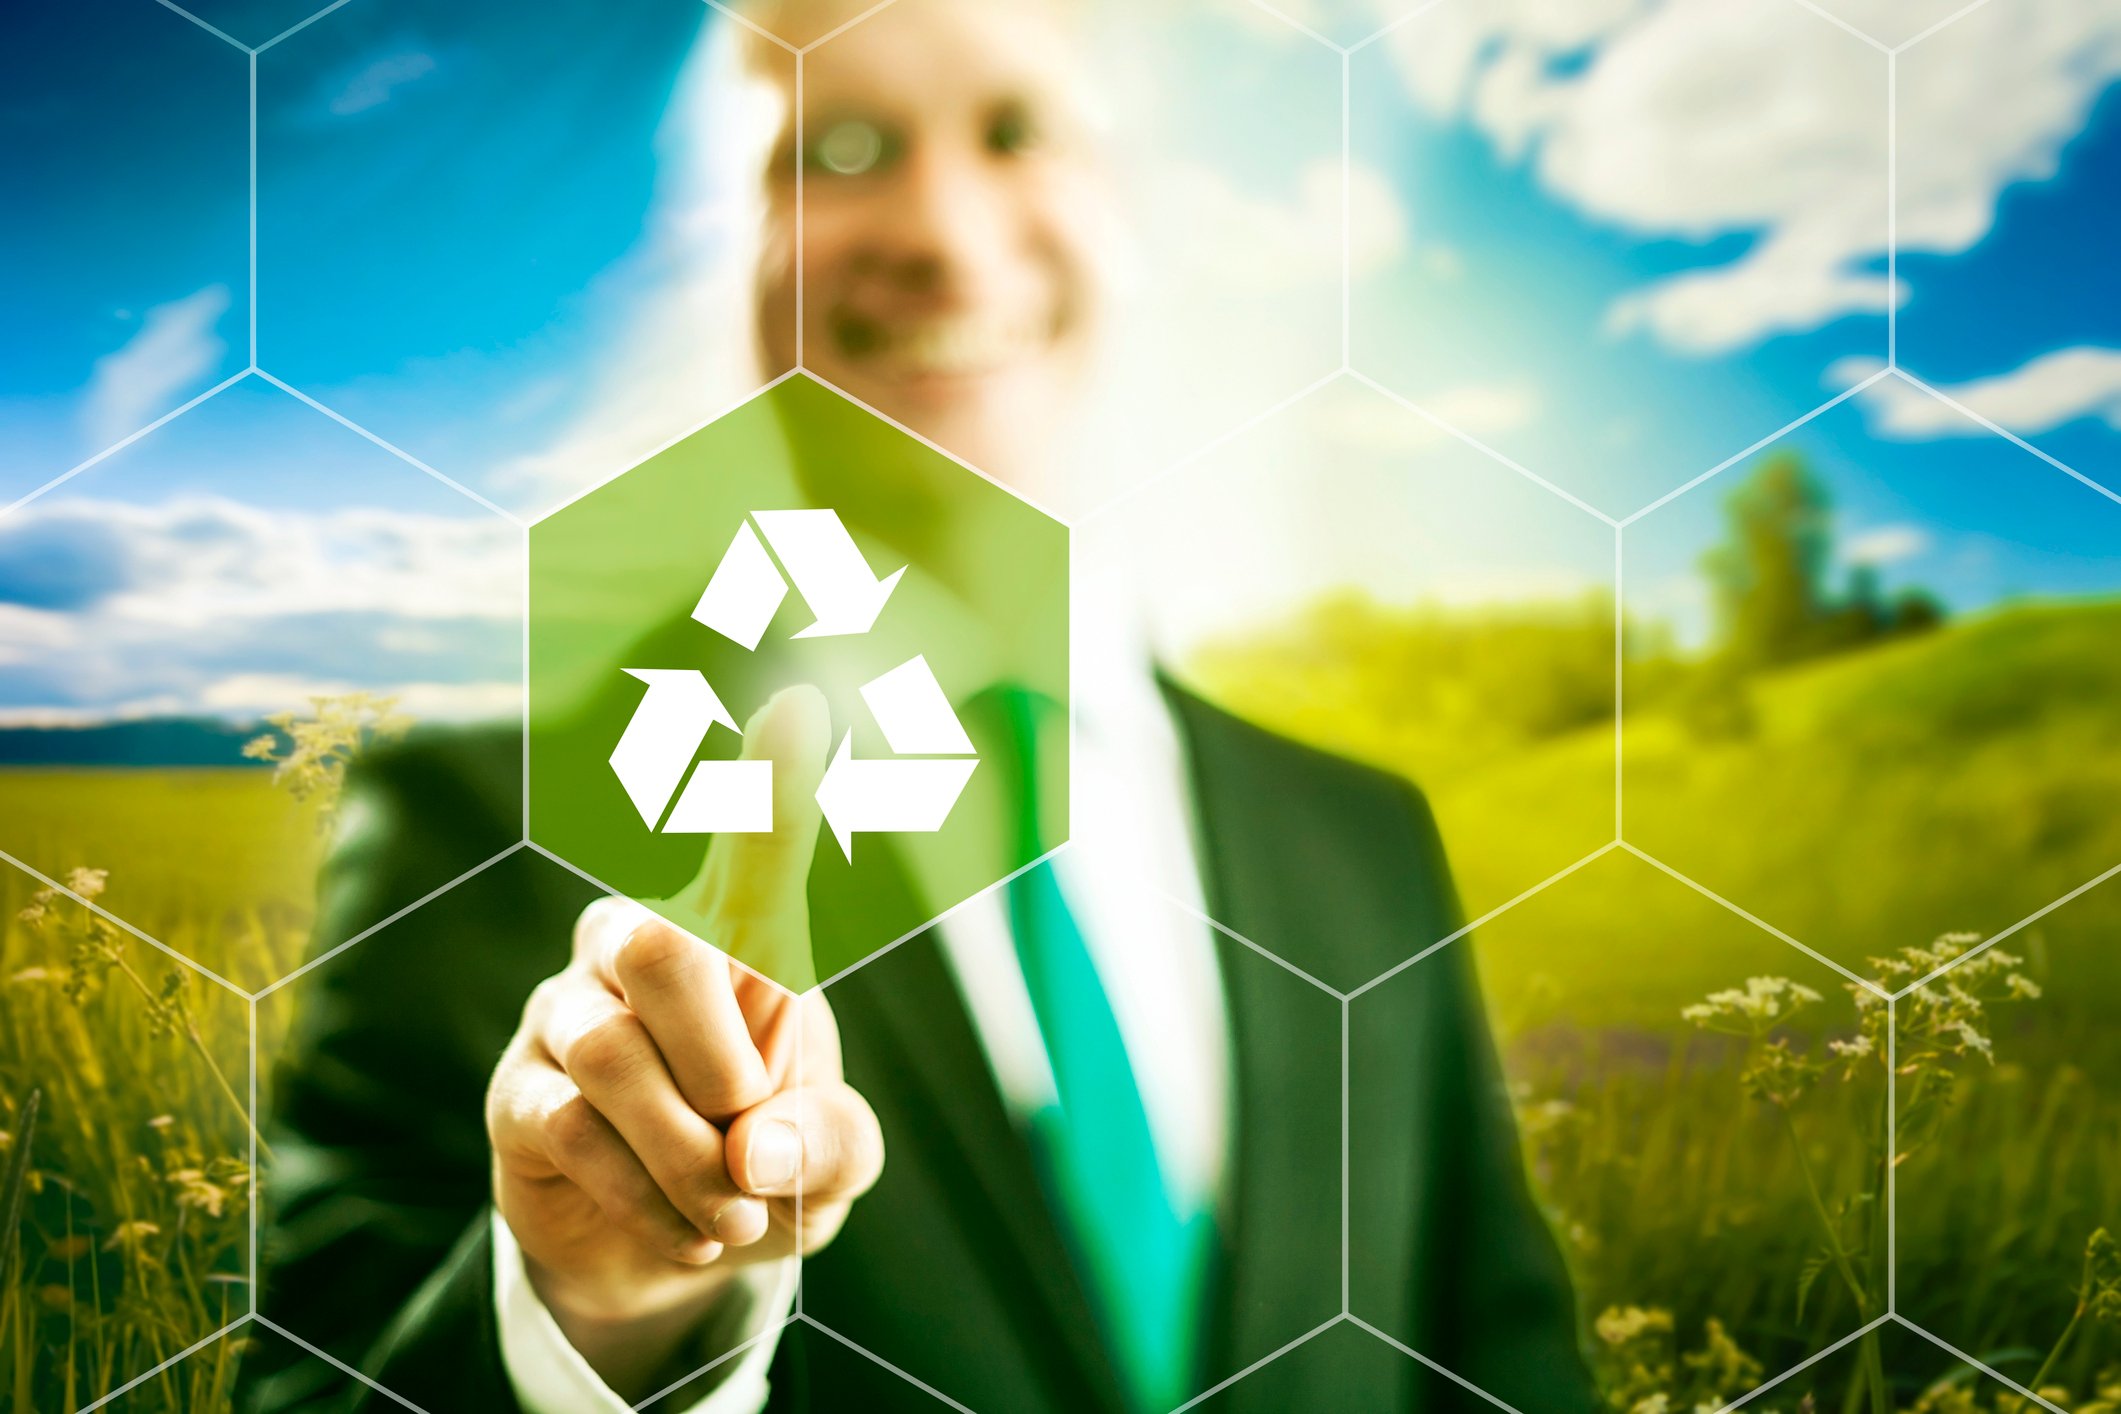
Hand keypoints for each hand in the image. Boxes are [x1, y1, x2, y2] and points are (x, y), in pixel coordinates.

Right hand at [484, 686, 883, 1394]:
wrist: (668, 1254)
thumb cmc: (763, 1167)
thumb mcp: (831, 1163)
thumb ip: (831, 1143)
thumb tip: (757, 1149)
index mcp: (739, 937)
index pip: (751, 844)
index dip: (772, 781)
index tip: (801, 702)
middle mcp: (640, 947)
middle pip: (657, 942)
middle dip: (723, 1057)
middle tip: (751, 1127)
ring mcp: (569, 1012)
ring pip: (614, 1053)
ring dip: (690, 1154)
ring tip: (732, 1211)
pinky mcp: (519, 1092)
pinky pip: (573, 1128)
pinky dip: (649, 1196)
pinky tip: (686, 1230)